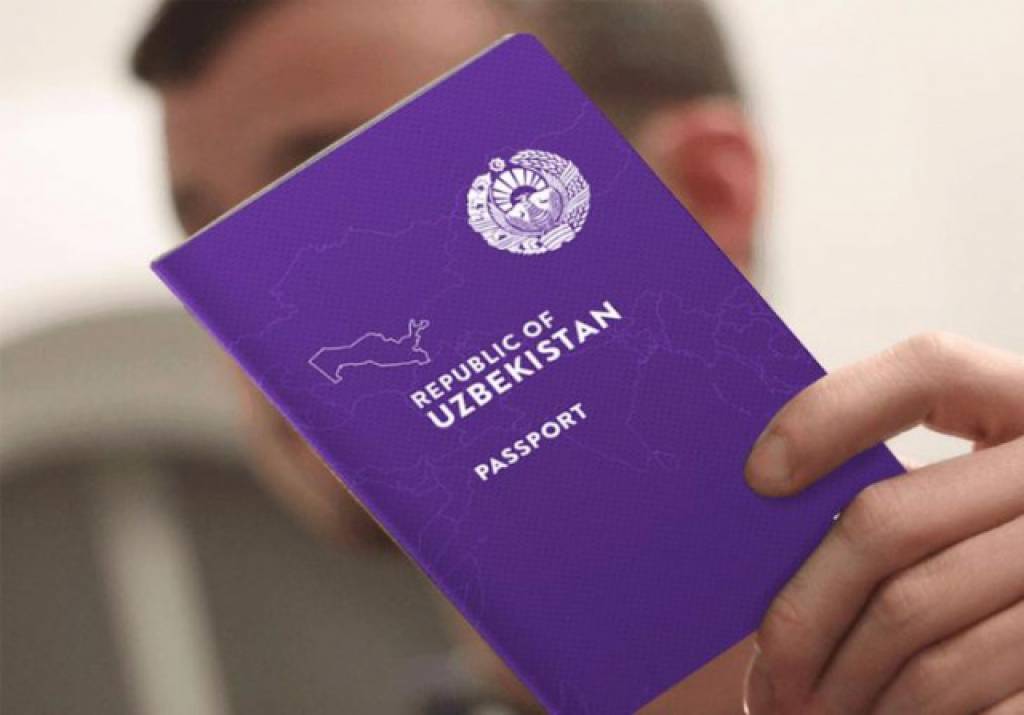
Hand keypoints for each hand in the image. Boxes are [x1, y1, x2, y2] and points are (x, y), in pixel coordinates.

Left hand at [743, 333, 1023, 713]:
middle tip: (768, 665)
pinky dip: (897, 712)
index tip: (758, 477)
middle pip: (889, 519)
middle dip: (803, 607)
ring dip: (839, 674)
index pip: (931, 369)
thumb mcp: (958, 507)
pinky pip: (963, 684)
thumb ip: (892, 493)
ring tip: (799, 702)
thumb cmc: (982, 561)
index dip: (834, 412)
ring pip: (912, 610)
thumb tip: (765, 511)